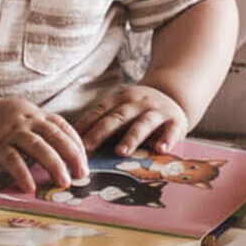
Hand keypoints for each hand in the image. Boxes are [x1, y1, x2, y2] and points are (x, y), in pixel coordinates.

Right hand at [0, 95, 89, 192]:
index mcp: (36, 115)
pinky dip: (22, 174)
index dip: (76, 143)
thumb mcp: (23, 118)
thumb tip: (58, 153)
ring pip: (39, 147)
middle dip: (72, 155)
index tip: (85, 160)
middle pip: (56, 136)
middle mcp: (28, 121)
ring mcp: (12, 133)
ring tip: (63, 182)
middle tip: (82, 174)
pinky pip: (12, 160)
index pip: (63, 127)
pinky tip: (30, 188)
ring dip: (54, 165)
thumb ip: (39, 131)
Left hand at [76, 82, 191, 157]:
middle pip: (117, 117)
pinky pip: (171, 130)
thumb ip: (102, 125)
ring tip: (121, 151)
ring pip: (143, 123)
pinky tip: (160, 149)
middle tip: (86, 148)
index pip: (99, 111)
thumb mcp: (121, 110)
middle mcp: (138, 102)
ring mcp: (158, 110)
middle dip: (101, 132)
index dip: (84, 126)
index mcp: (120, 99)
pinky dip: (167, 139)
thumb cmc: (139, 111)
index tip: (69, 142)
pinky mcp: (176, 120)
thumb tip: (71, 150)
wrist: (175, 94)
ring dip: (131, 137)